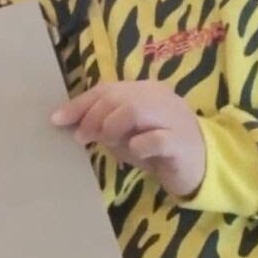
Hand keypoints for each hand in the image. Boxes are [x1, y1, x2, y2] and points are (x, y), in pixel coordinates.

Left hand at [52, 81, 204, 196]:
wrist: (200, 167)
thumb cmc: (155, 149)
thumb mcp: (123, 134)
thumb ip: (101, 124)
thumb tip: (66, 121)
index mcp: (145, 90)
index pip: (106, 90)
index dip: (79, 104)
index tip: (57, 120)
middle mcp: (161, 97)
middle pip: (117, 97)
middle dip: (92, 117)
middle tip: (84, 137)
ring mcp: (174, 117)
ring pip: (134, 110)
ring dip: (112, 128)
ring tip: (110, 143)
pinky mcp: (183, 142)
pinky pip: (154, 139)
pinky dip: (138, 146)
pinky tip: (137, 153)